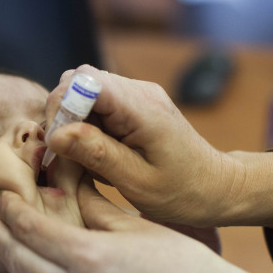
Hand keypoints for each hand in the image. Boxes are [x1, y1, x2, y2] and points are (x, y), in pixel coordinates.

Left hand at [0, 179, 272, 272]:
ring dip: (21, 261)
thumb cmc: (182, 262)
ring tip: (5, 242)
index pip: (33, 230)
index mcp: (90, 257)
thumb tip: (64, 189)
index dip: (10, 211)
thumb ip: (92, 209)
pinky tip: (52, 269)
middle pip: (21, 261)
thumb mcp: (136, 226)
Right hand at [45, 65, 272, 228]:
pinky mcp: (132, 105)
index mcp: (141, 107)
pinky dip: (84, 125)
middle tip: (66, 152)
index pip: (84, 82)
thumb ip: (96, 154)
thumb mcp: (136, 181)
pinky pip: (94, 103)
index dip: (61, 107)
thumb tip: (55, 135)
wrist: (216, 186)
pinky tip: (95, 151)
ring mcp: (136, 95)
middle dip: (61, 114)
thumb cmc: (182, 191)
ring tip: (83, 154)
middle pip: (77, 81)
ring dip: (72, 120)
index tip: (59, 143)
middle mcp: (138, 91)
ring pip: (81, 90)